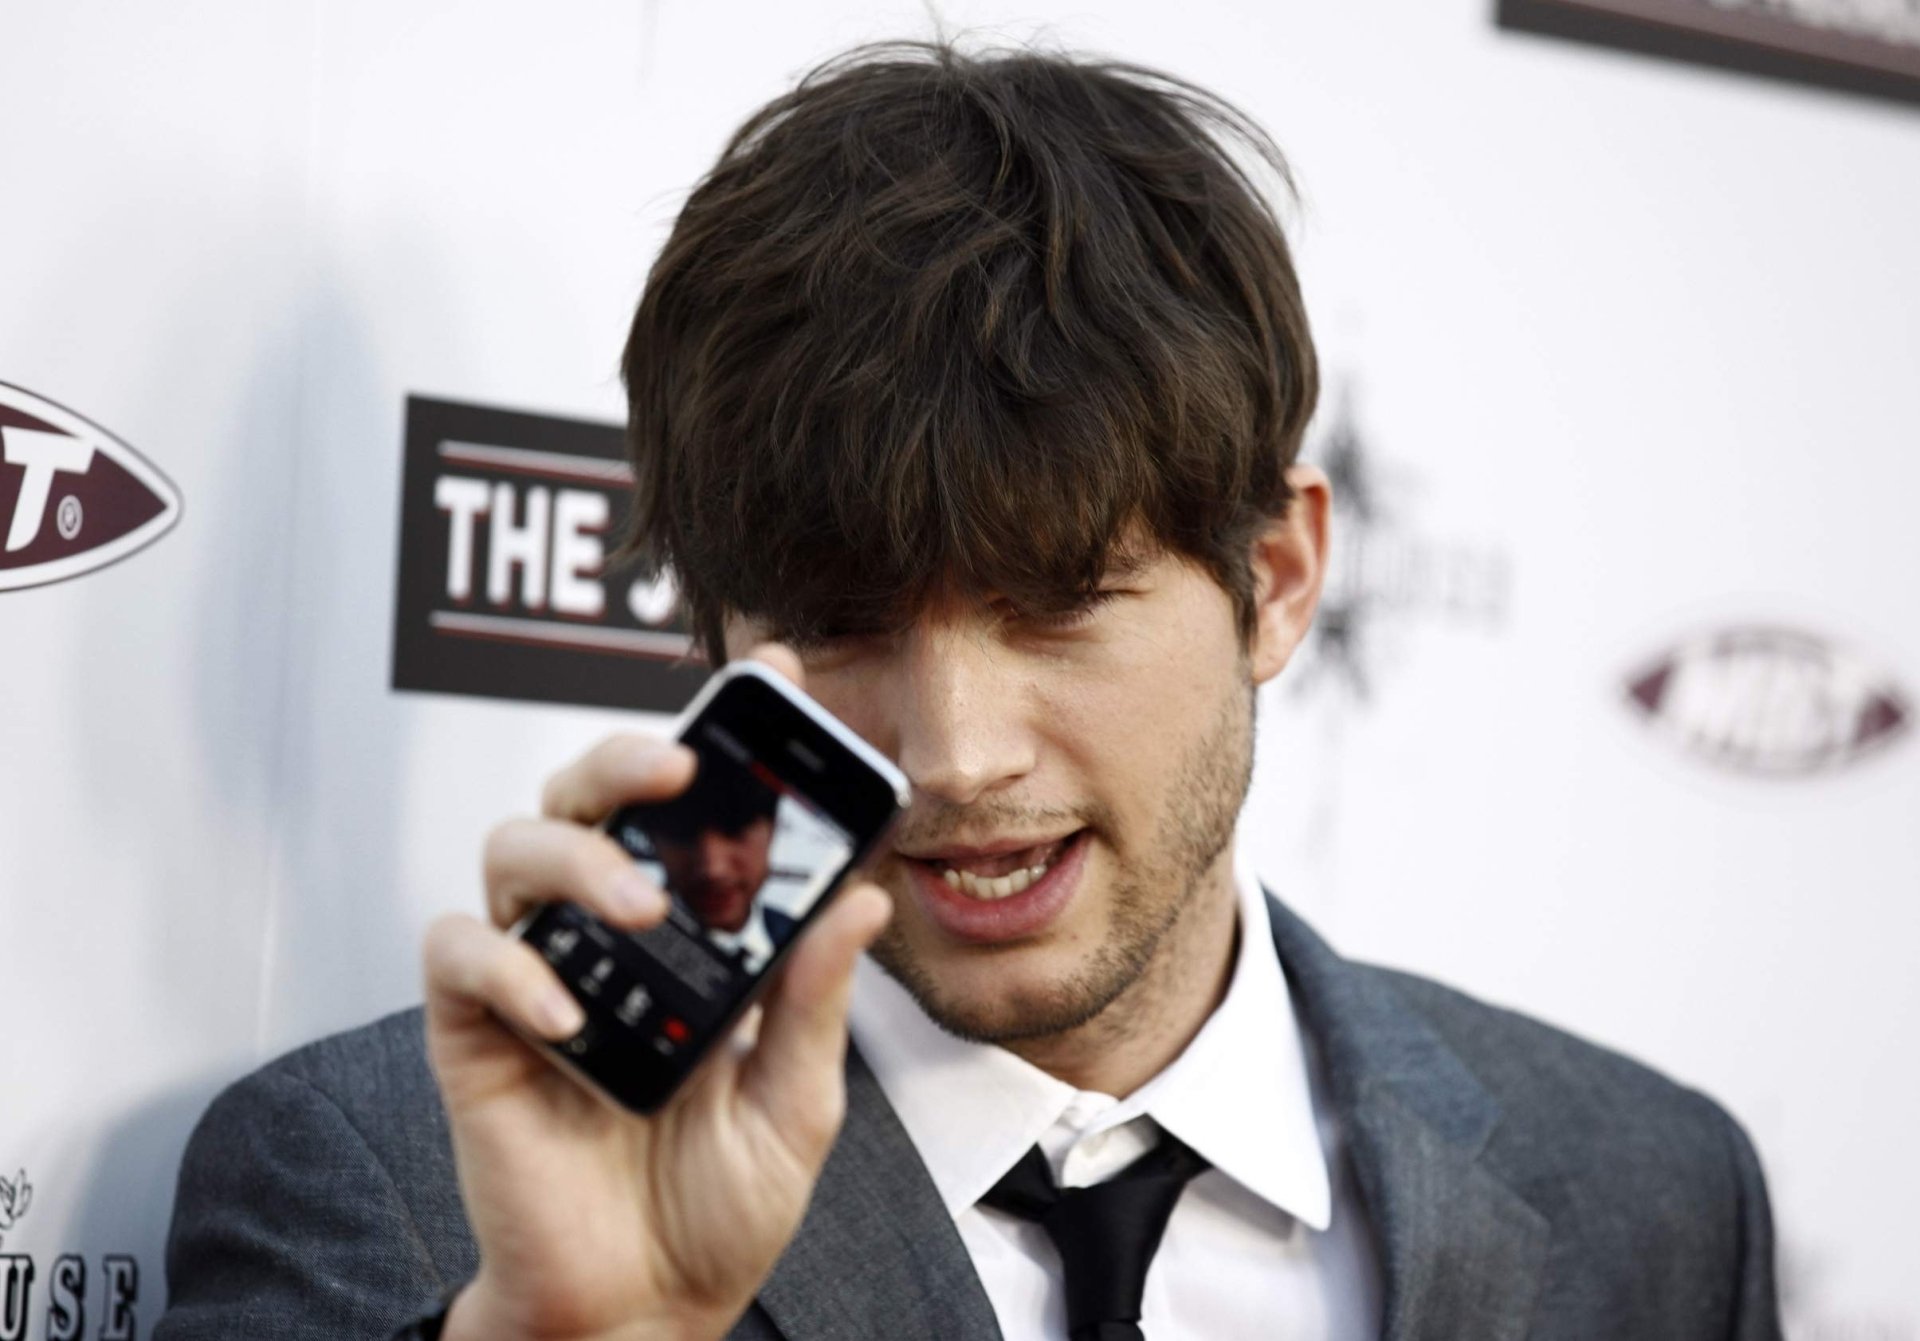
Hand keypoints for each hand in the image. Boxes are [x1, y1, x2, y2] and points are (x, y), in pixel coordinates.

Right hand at [422, 647, 891, 1340]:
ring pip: (513, 850)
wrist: (641, 1308)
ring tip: (641, 910)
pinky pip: (460, 957)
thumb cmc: (713, 1204)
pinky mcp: (472, 1033)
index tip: (777, 673)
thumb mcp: (793, 1102)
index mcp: (688, 937)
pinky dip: (510, 968)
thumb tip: (858, 901)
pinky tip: (569, 1014)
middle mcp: (605, 935)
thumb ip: (811, 1003)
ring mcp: (535, 975)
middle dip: (625, 757)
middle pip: (583, 795)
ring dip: (578, 859)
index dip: (724, 730)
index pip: (694, 808)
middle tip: (679, 767)